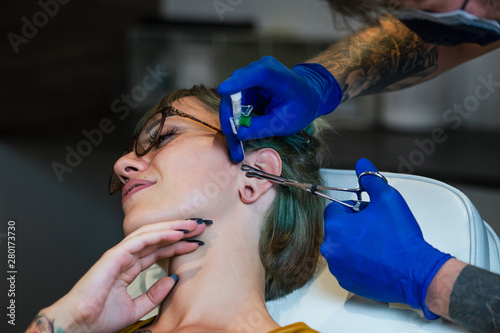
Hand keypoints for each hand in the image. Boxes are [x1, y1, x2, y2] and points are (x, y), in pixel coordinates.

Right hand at [32, 219, 206, 332]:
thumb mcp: (137, 308)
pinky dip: (160, 234)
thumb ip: (155, 294)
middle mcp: (126, 257)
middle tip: (200, 227)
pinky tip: (176, 233)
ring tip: (192, 225)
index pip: (158, 250)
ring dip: (172, 228)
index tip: (196, 242)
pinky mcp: (115, 255)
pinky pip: (141, 240)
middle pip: (157, 238)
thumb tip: (173, 279)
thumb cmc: (99, 318)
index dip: (178, 245)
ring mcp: (120, 254)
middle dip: (179, 231)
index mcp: (129, 268)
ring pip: (151, 234)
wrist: (80, 325)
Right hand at [218, 56, 341, 162]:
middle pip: (233, 94)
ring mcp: (248, 78)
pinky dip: (234, 121)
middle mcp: (256, 70)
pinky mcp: (244, 87)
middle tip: (234, 146)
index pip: (251, 75)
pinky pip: (233, 105)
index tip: (223, 91)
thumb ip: (262, 127)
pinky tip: (237, 138)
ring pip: (230, 102)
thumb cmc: (301, 106)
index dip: (236, 82)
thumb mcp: (284, 122)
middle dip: (230, 121)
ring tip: (236, 148)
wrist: (308, 96)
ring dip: (230, 125)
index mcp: (272, 74)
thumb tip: (239, 134)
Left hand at [321, 158, 451, 319]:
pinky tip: (377, 260)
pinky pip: (348, 265)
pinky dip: (358, 262)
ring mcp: (338, 268)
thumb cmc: (401, 239)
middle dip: (354, 226)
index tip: (368, 214)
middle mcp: (331, 249)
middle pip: (337, 229)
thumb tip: (362, 165)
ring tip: (378, 245)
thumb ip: (371, 180)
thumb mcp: (388, 199)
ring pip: (342, 248)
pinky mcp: (347, 282)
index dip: (353, 209)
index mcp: (336, 227)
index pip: (335, 209)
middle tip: (376, 229)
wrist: (417, 272)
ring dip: (355, 244)